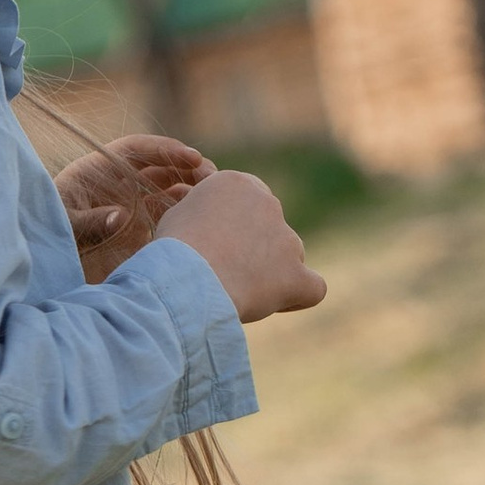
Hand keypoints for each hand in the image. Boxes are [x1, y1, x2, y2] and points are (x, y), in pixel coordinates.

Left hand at [59, 134, 210, 282]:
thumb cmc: (48, 238)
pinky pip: (168, 217)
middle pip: (160, 167)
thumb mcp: (65, 227)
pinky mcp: (140, 231)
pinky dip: (186, 216)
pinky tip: (202, 223)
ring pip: (170, 190)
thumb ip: (90, 221)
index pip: (137, 150)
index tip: (192, 157)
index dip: (165, 149)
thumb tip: (121, 216)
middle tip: (213, 178)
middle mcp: (119, 184)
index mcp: (99, 171)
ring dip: (192, 190)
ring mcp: (132, 207)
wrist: (48, 268)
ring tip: (215, 199)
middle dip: (188, 169)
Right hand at [150, 167, 326, 323]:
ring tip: (240, 292)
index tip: (216, 246)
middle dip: (255, 249)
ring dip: (273, 271)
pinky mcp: (295, 274)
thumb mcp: (178, 217)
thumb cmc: (172, 250)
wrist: (184, 278)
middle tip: (224, 271)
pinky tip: (281, 301)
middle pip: (271, 228)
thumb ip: (202, 215)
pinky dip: (299, 295)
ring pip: (291, 256)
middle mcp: (268, 204)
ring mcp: (286, 239)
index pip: (248, 204)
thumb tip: (207, 222)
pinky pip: (313, 287)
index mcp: (237, 184)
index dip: (236, 227)